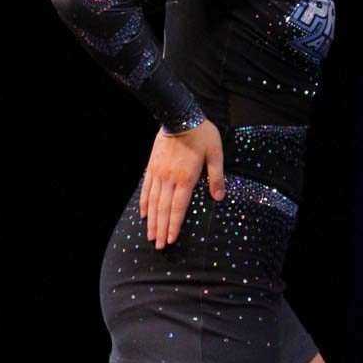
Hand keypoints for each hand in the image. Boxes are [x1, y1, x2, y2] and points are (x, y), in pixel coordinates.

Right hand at [140, 120, 226, 249]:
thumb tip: (220, 197)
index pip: (178, 208)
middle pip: (163, 209)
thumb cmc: (202, 134)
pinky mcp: (152, 166)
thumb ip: (216, 176)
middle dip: (161, 229)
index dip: (174, 225)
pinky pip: (146, 188)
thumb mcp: (215, 153)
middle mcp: (169, 179)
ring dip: (151, 221)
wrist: (179, 116)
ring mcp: (158, 173)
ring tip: (150, 236)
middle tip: (159, 246)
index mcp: (186, 178)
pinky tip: (143, 214)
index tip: (171, 240)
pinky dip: (144, 203)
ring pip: (152, 202)